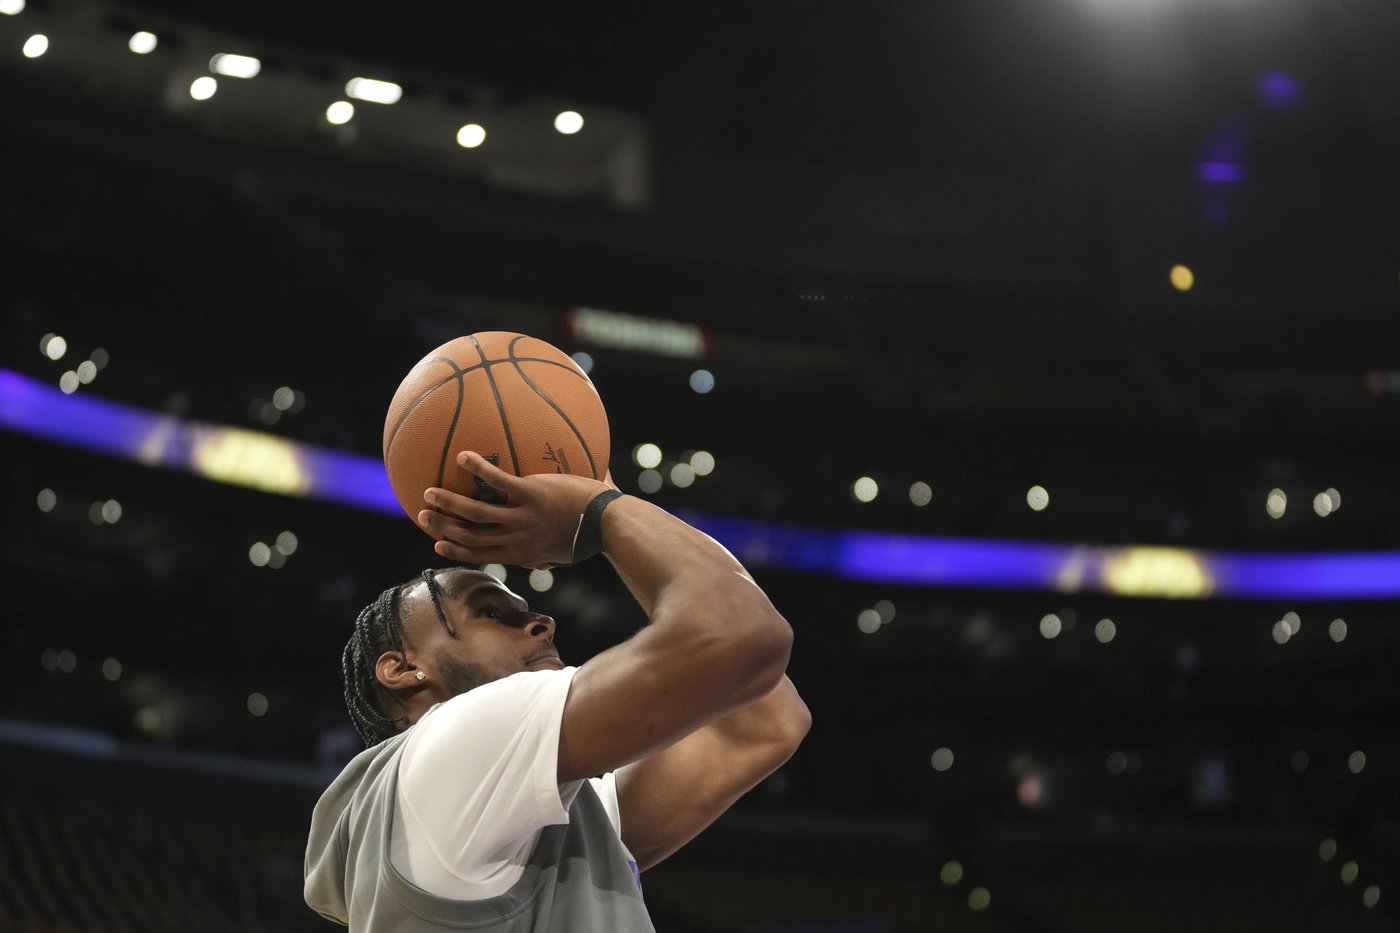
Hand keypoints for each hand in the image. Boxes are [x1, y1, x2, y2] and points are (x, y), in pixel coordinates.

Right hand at [417, 451, 608, 568]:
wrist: (610, 524)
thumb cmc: (595, 535)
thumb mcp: (565, 554)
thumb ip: (551, 555)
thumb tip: (549, 558)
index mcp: (523, 554)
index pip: (483, 555)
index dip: (458, 551)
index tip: (438, 545)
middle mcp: (518, 539)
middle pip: (470, 537)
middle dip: (443, 528)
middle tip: (422, 516)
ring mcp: (523, 517)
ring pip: (476, 514)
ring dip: (449, 504)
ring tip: (428, 492)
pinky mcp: (532, 495)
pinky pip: (498, 481)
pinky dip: (479, 469)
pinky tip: (463, 456)